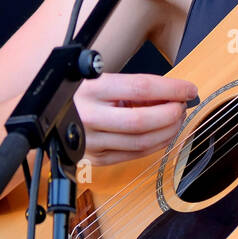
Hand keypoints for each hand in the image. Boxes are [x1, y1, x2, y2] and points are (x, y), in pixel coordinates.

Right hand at [73, 73, 197, 164]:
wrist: (48, 117)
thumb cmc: (82, 95)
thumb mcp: (104, 80)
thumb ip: (136, 88)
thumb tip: (173, 93)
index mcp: (92, 89)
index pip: (141, 88)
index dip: (171, 89)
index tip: (189, 89)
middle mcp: (90, 116)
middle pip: (143, 120)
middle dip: (172, 114)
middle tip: (183, 106)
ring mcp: (93, 141)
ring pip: (142, 142)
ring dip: (168, 131)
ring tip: (176, 118)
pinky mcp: (97, 158)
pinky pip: (135, 154)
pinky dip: (156, 144)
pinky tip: (164, 133)